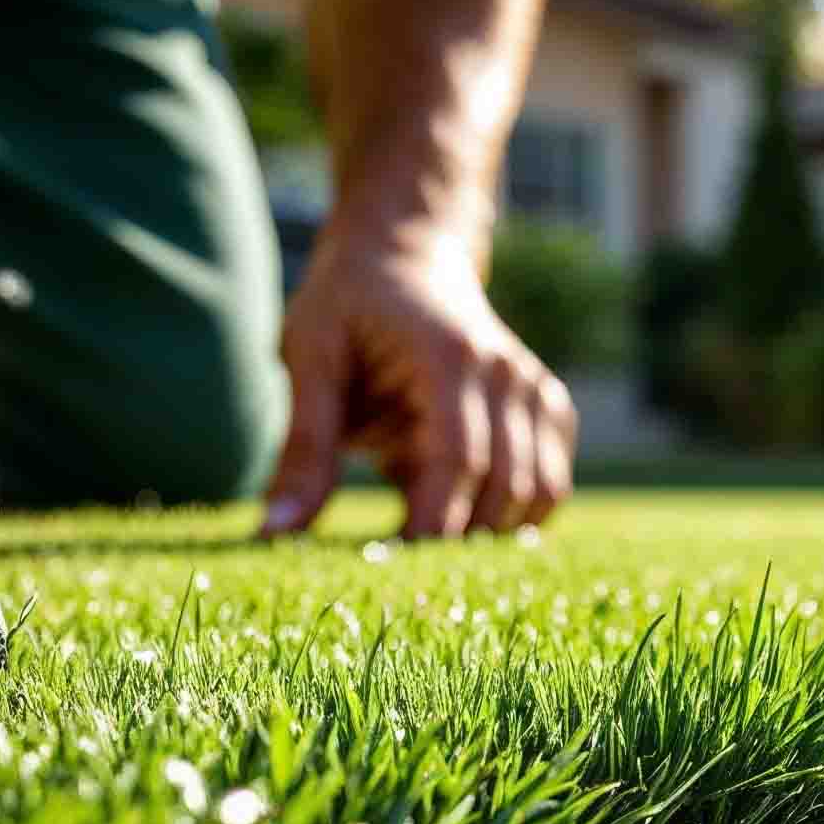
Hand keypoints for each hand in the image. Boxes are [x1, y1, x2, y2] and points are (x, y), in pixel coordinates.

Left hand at [261, 224, 576, 538]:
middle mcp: (507, 372)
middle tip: (398, 574)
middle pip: (504, 486)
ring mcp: (536, 388)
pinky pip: (548, 484)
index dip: (431, 525)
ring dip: (487, 533)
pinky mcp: (549, 406)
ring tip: (426, 538)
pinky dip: (512, 514)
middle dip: (457, 542)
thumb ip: (302, 448)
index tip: (386, 569)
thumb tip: (274, 534)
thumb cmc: (348, 304)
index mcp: (450, 356)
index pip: (458, 461)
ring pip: (539, 493)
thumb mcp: (309, 360)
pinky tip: (462, 510)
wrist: (406, 249)